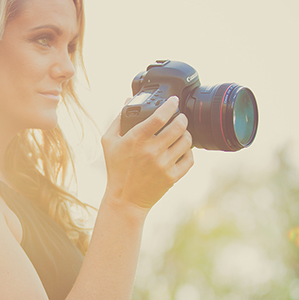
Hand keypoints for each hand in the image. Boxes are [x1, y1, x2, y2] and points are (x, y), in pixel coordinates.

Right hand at [101, 96, 193, 211]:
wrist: (125, 199)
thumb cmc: (116, 169)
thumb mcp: (109, 142)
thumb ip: (118, 119)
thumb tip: (128, 100)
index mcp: (136, 139)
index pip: (159, 116)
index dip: (170, 105)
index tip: (174, 101)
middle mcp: (151, 151)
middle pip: (178, 126)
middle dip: (182, 118)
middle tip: (180, 117)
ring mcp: (163, 165)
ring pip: (187, 141)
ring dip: (186, 134)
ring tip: (182, 133)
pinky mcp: (172, 177)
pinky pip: (189, 159)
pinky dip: (188, 152)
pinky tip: (182, 150)